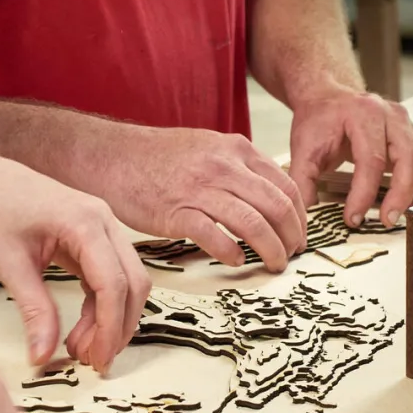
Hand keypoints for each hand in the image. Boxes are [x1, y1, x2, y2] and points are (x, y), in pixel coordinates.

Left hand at [0, 156, 150, 374]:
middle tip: (94, 362)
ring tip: (82, 350)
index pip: (113, 283)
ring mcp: (102, 227)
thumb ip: (33, 310)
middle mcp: (103, 221)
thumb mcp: (8, 263)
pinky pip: (110, 276)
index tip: (94, 360)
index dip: (109, 327)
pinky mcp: (93, 237)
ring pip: (127, 281)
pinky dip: (101, 306)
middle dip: (119, 327)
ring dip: (113, 319)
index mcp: (84, 222)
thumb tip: (43, 356)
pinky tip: (82, 329)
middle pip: (133, 283)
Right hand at [91, 126, 307, 272]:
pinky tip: (235, 261)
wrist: (113, 156)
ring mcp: (200, 189)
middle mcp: (223, 167)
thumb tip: (261, 197)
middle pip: (276, 207)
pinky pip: (215, 236)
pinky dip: (231, 252)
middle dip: (291, 237)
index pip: (285, 186)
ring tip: (273, 264)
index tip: (298, 234)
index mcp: (235, 150)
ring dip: (270, 249)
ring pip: (253, 223)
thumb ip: (236, 168)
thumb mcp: (207, 148)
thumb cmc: (156, 158)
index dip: (299, 216)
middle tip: (291, 255)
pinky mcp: (176, 212)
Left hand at [288, 88, 412, 227]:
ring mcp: (408, 126)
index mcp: (364, 116)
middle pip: (409, 157)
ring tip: (410, 217)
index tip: (353, 218)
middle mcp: (393, 117)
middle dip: (402, 193)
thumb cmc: (319, 122)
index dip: (363, 193)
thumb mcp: (302, 149)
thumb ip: (302, 182)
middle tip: (388, 220)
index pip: (371, 159)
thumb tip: (307, 215)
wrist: (330, 98)